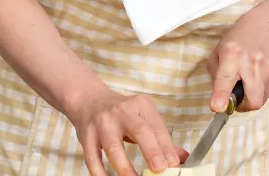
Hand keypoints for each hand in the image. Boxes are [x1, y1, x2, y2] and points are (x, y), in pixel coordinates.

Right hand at [66, 88, 186, 174]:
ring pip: (112, 146)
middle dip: (150, 150)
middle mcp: (121, 112)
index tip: (173, 163)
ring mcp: (102, 123)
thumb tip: (183, 158)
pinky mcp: (86, 135)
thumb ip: (161, 137)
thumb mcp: (142, 117)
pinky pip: (92, 157)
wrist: (89, 100)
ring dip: (124, 166)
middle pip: (138, 131)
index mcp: (140, 105)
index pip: (156, 126)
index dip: (166, 146)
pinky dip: (99, 172)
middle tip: (159, 168)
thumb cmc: (121, 113)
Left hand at [207, 13, 268, 112]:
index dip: (222, 96)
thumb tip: (220, 101)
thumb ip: (216, 76)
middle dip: (244, 106)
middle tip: (238, 98)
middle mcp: (251, 61)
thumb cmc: (237, 42)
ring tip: (248, 81)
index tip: (217, 107)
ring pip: (262, 99)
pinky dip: (263, 90)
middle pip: (253, 99)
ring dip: (253, 97)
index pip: (225, 79)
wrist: (265, 28)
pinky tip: (259, 76)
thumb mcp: (218, 53)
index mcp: (231, 54)